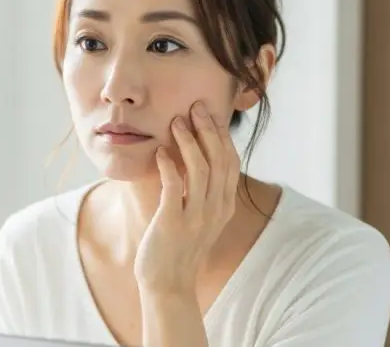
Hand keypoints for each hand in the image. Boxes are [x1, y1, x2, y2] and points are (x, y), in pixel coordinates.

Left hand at [134, 101, 240, 295]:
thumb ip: (201, 190)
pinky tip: (159, 152)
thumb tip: (195, 156)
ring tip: (176, 122)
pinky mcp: (173, 223)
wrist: (168, 284)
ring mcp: (196, 217)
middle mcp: (215, 210)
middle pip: (219, 160)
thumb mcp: (199, 216)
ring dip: (188, 142)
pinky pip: (174, 188)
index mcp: (224, 206)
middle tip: (196, 107)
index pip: (230, 162)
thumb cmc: (178, 246)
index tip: (209, 112)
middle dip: (208, 130)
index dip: (221, 135)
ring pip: (200, 170)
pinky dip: (168, 166)